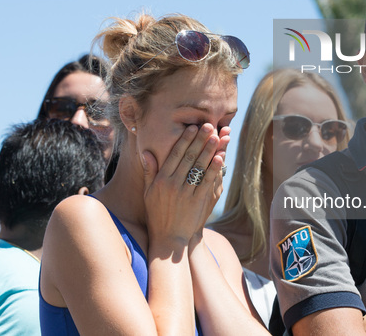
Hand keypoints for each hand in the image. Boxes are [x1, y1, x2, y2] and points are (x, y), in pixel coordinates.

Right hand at [141, 124, 224, 245]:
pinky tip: (220, 158)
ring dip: (209, 150)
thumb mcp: (148, 193)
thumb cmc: (157, 214)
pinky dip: (214, 169)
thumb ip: (149, 171)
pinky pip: (207, 182)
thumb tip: (145, 151)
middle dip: (200, 140)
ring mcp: (185, 193)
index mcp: (161, 180)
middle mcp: (173, 184)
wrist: (168, 239)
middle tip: (209, 125)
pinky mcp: (197, 202)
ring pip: (199, 167)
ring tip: (217, 136)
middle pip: (189, 157)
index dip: (185, 140)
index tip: (193, 127)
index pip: (175, 155)